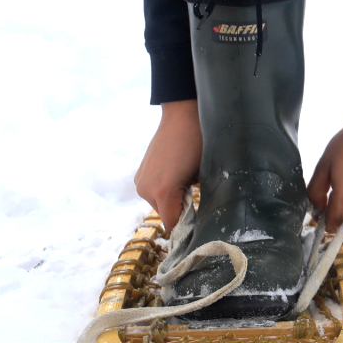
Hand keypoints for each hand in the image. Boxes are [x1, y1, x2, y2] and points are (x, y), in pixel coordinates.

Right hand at [135, 99, 201, 230]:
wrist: (182, 115)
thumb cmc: (198, 142)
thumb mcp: (202, 174)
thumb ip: (195, 198)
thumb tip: (196, 214)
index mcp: (162, 192)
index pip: (173, 223)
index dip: (186, 227)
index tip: (199, 227)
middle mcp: (146, 190)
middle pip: (166, 214)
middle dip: (180, 211)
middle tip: (198, 196)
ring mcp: (140, 181)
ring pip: (159, 203)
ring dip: (172, 199)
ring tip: (188, 181)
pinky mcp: (139, 174)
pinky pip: (153, 191)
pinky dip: (164, 190)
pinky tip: (177, 175)